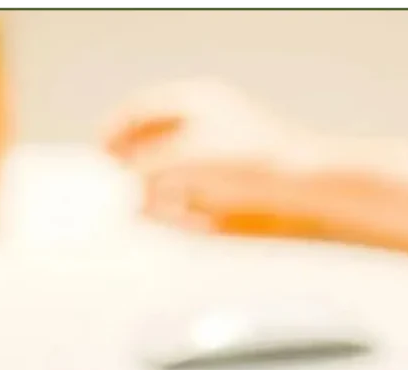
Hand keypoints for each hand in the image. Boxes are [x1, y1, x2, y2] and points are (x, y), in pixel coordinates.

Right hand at [102, 78, 334, 234]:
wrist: (310, 195)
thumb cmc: (253, 164)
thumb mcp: (185, 160)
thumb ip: (143, 169)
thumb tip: (120, 185)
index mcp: (196, 102)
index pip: (138, 110)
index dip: (113, 135)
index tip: (97, 164)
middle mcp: (207, 128)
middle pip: (152, 151)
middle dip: (139, 178)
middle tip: (126, 200)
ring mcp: (222, 163)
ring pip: (173, 184)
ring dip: (165, 203)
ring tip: (169, 218)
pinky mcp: (236, 197)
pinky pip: (197, 208)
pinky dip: (191, 219)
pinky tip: (201, 228)